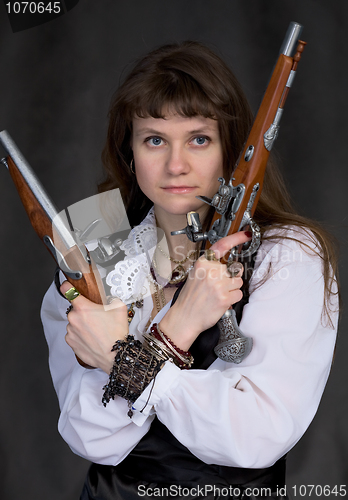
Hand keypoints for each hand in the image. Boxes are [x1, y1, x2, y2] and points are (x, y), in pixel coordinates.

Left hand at [60, 281, 128, 372]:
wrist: (114, 355)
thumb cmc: (116, 333)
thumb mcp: (119, 308)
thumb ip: (112, 299)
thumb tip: (110, 299)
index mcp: (83, 307)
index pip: (68, 291)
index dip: (67, 287)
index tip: (66, 286)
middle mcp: (73, 319)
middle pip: (76, 310)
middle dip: (84, 313)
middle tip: (97, 318)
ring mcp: (71, 332)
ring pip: (75, 324)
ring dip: (82, 325)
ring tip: (96, 331)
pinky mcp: (71, 343)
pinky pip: (74, 335)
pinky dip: (81, 336)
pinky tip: (92, 338)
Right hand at [159, 231, 250, 350]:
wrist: (184, 318)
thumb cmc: (190, 299)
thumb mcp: (196, 275)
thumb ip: (211, 267)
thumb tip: (230, 265)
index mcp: (203, 263)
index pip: (222, 245)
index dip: (237, 238)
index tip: (247, 234)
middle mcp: (211, 271)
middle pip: (235, 268)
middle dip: (231, 278)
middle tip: (218, 287)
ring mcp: (218, 284)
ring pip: (239, 281)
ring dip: (232, 289)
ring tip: (218, 295)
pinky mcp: (225, 297)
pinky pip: (239, 294)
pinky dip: (233, 299)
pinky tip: (221, 302)